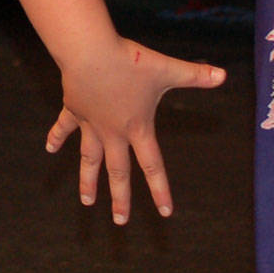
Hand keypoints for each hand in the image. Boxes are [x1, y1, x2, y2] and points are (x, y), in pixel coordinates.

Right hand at [48, 35, 224, 223]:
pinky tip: (49, 149)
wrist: (89, 51)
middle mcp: (113, 132)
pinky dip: (56, 137)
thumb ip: (195, 75)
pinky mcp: (74, 109)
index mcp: (137, 128)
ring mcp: (91, 123)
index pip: (153, 166)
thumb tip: (224, 74)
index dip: (160, 190)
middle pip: (118, 172)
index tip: (165, 213)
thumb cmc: (129, 61)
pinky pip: (64, 127)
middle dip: (120, 198)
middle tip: (120, 222)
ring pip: (89, 159)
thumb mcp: (167, 69)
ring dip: (88, 181)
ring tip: (86, 202)